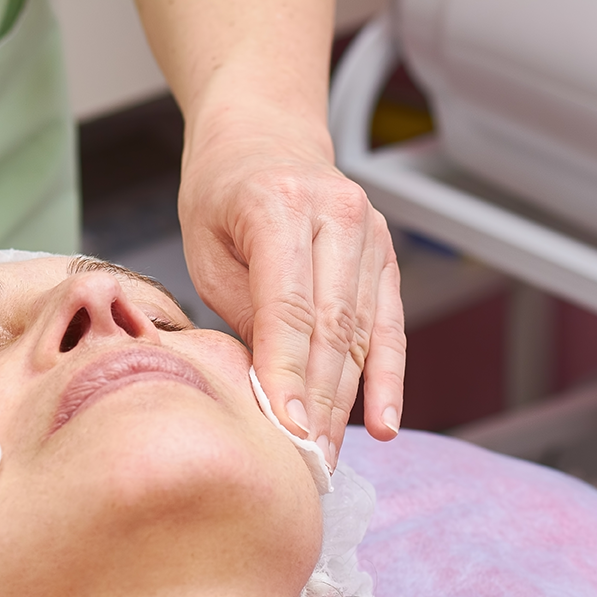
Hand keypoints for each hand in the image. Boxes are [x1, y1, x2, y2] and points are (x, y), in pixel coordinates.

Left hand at [178, 113, 405, 465]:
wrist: (263, 133)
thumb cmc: (221, 194)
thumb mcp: (207, 247)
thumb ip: (241, 311)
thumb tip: (270, 390)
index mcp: (279, 205)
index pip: (289, 308)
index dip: (288, 376)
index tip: (285, 431)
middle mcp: (337, 215)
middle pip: (332, 329)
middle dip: (319, 403)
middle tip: (305, 463)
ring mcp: (370, 234)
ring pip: (362, 335)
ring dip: (346, 403)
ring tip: (329, 457)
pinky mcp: (386, 256)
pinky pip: (389, 328)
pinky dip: (387, 379)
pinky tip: (384, 424)